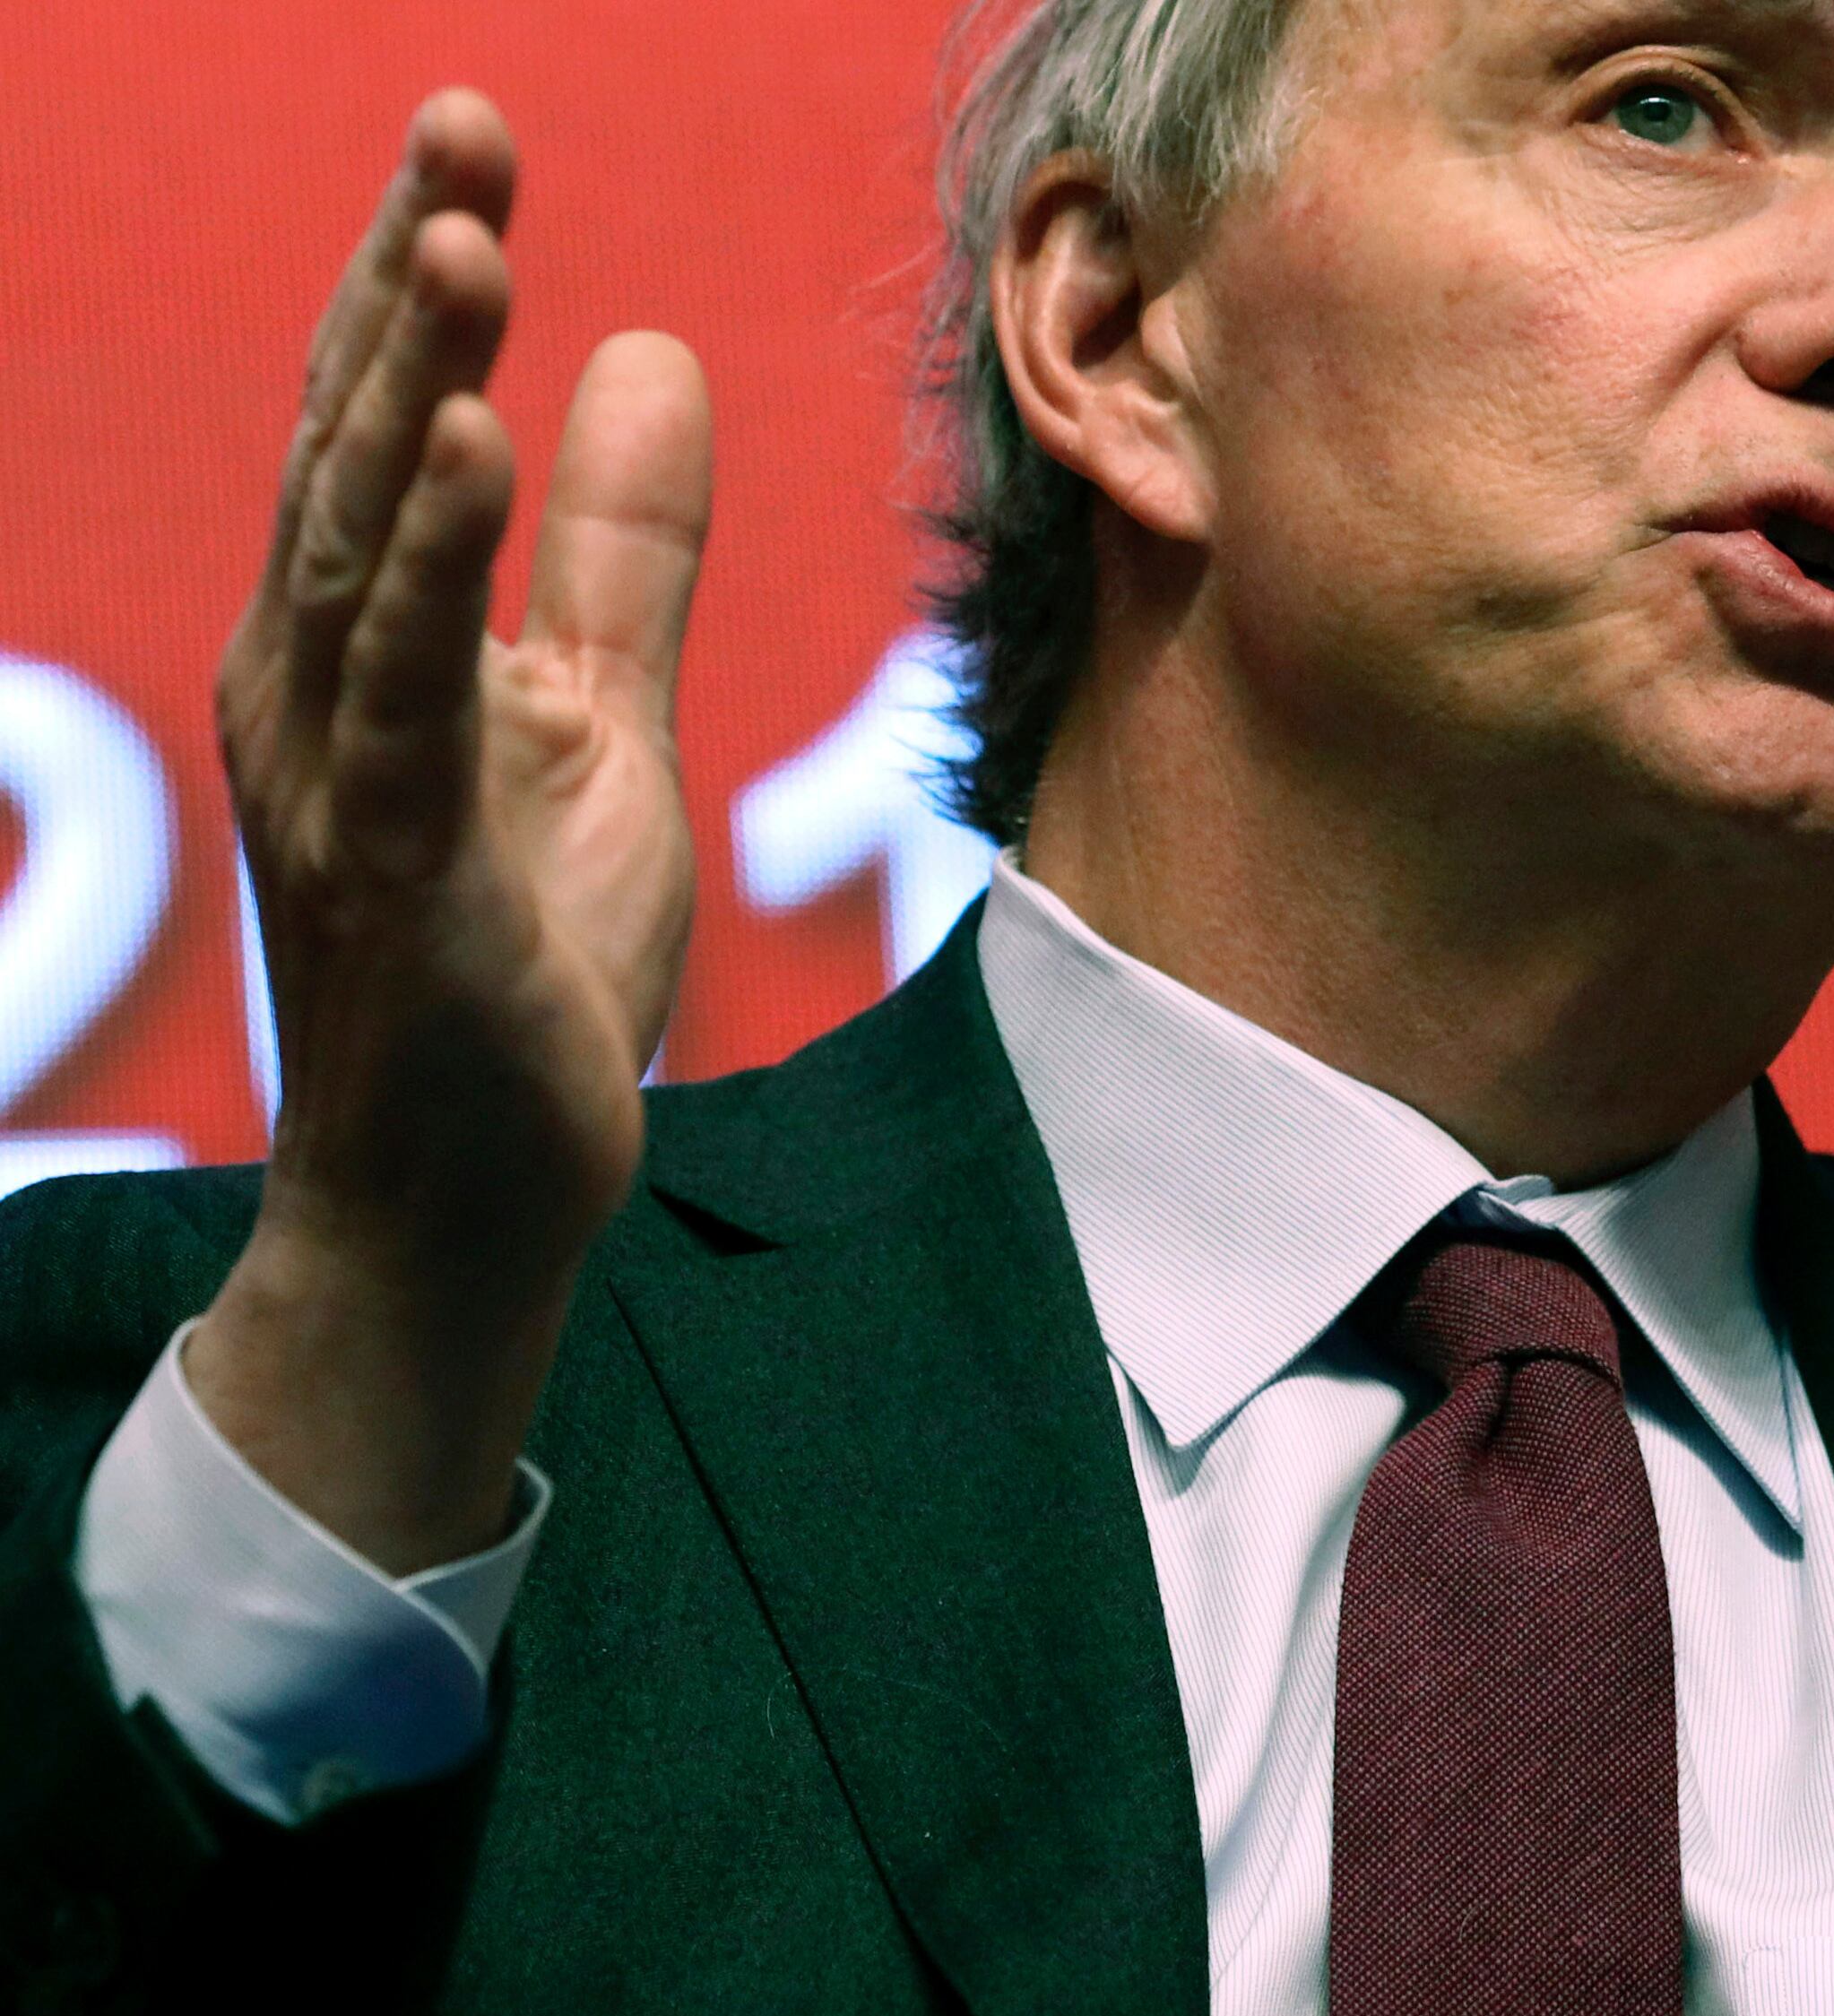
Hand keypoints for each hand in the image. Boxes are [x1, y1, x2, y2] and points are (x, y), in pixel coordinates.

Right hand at [185, 91, 712, 1574]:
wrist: (479, 1199)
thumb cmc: (522, 963)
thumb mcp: (602, 722)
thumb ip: (620, 553)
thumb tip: (651, 353)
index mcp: (359, 644)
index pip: (382, 421)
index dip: (422, 275)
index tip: (473, 141)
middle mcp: (313, 689)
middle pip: (350, 447)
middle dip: (403, 285)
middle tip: (461, 130)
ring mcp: (338, 781)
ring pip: (356, 553)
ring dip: (403, 390)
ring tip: (462, 249)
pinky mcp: (397, 873)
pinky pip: (405, 700)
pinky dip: (426, 571)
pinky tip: (457, 453)